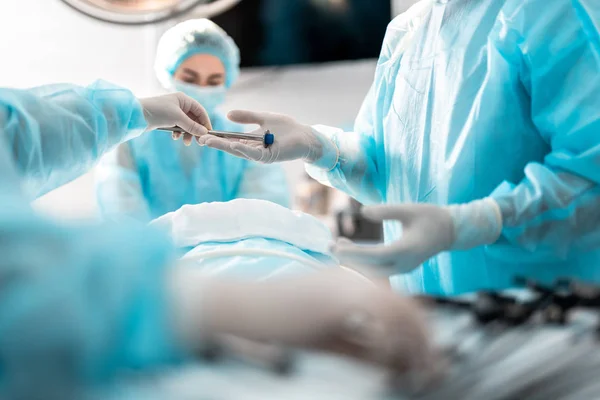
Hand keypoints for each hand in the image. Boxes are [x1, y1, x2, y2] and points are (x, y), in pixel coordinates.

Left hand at [139, 92, 211, 145]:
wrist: (137, 115)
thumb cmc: (157, 111)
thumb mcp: (177, 118)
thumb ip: (192, 126)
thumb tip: (204, 132)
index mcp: (184, 99)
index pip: (200, 111)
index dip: (205, 122)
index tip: (208, 133)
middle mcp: (180, 104)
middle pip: (194, 119)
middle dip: (196, 130)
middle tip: (198, 142)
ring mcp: (173, 112)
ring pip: (186, 124)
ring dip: (187, 133)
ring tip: (185, 142)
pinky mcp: (167, 119)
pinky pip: (178, 127)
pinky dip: (178, 133)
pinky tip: (175, 137)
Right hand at [196, 110, 336, 166]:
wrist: (304, 135)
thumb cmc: (286, 128)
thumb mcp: (262, 118)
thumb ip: (247, 116)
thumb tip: (228, 114)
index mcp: (250, 143)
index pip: (230, 141)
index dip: (217, 138)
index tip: (203, 133)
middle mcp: (253, 151)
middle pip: (231, 148)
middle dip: (216, 143)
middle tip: (200, 139)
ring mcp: (261, 155)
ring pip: (239, 152)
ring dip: (225, 147)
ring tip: (210, 141)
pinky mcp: (269, 157)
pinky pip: (253, 154)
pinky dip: (243, 149)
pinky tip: (233, 145)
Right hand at [197, 270, 437, 376]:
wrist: (248, 307)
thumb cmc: (284, 321)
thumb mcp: (331, 338)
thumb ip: (364, 348)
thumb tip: (396, 365)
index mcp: (355, 282)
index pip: (399, 304)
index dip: (419, 333)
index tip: (427, 359)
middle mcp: (357, 278)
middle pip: (406, 307)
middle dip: (425, 341)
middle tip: (434, 370)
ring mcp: (349, 285)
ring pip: (400, 312)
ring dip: (415, 344)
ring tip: (422, 372)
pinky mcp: (340, 297)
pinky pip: (380, 320)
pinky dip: (392, 344)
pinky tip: (391, 363)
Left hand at [332, 199, 501, 275]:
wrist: (452, 231)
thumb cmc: (431, 217)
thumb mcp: (409, 209)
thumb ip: (386, 210)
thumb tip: (363, 211)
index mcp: (407, 250)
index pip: (375, 255)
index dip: (354, 252)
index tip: (336, 246)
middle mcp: (404, 264)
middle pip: (370, 267)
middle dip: (349, 259)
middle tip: (329, 246)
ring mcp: (404, 269)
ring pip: (373, 271)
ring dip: (355, 261)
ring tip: (337, 245)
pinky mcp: (402, 268)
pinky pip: (378, 270)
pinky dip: (363, 262)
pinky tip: (350, 250)